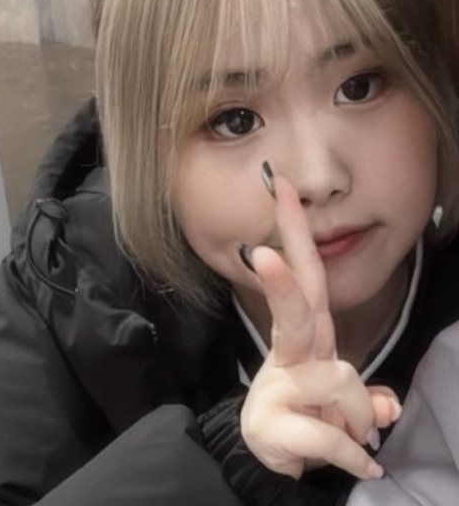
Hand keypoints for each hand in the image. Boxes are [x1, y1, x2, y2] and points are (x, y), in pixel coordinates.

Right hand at [239, 175, 400, 479]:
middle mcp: (291, 353)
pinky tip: (359, 461)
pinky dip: (352, 453)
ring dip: (359, 416)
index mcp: (308, 337)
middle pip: (297, 308)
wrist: (269, 457)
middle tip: (261, 254)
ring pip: (341, 380)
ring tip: (348, 432)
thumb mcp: (346, 398)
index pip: (306, 275)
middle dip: (281, 282)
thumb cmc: (307, 412)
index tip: (283, 188)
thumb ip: (368, 393)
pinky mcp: (271, 423)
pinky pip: (334, 436)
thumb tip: (388, 403)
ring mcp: (277, 385)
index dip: (295, 231)